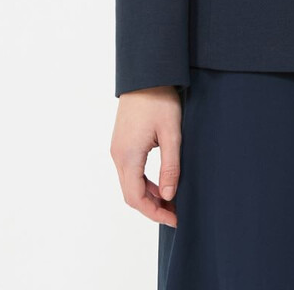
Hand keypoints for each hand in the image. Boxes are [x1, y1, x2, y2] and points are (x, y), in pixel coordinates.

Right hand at [110, 85, 182, 225]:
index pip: (136, 198)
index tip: (175, 219)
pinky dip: (144, 183)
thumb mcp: (171, 133)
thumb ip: (170, 166)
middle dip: (152, 208)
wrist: (146, 74)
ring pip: (130, 183)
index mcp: (128, 156)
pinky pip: (130, 171)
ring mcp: (118, 148)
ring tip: (172, 201)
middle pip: (131, 194)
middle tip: (175, 213)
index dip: (155, 213)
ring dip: (149, 196)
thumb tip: (170, 196)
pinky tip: (161, 183)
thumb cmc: (159, 100)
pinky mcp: (122, 142)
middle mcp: (118, 155)